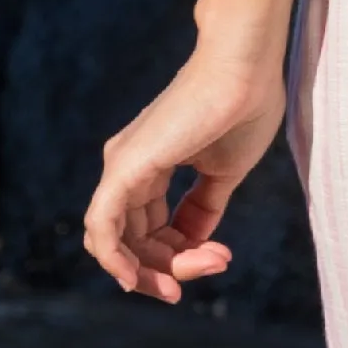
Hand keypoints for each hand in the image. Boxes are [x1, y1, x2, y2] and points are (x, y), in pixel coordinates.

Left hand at [82, 42, 285, 299]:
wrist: (244, 70)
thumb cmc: (241, 110)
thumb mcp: (223, 173)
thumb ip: (203, 208)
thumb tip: (195, 244)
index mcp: (148, 168)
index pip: (148, 231)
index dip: (180, 257)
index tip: (221, 259)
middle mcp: (126, 168)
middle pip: (131, 242)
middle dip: (171, 267)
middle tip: (217, 265)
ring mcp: (121, 167)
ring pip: (115, 242)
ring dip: (156, 268)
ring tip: (206, 265)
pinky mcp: (123, 167)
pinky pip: (102, 228)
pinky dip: (116, 260)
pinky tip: (137, 277)